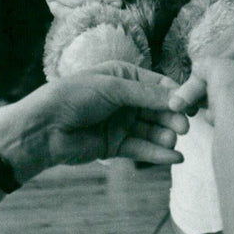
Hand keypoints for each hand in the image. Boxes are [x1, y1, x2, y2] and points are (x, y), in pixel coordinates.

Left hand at [9, 62, 188, 173]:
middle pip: (157, 108)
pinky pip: (141, 148)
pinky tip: (174, 158)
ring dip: (165, 136)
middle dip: (171, 117)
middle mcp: (124, 99)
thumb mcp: (112, 87)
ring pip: (151, 130)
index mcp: (123, 76)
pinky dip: (158, 153)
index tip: (190, 105)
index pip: (157, 84)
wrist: (43, 128)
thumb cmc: (73, 96)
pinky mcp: (116, 146)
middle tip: (183, 127)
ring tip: (174, 141)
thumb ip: (146, 94)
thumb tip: (178, 97)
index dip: (174, 94)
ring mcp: (120, 123)